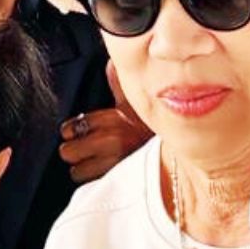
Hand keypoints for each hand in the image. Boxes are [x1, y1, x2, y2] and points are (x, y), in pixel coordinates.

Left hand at [60, 64, 149, 184]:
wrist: (180, 153)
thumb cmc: (155, 129)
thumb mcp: (138, 104)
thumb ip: (119, 84)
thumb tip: (112, 63)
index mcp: (114, 119)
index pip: (74, 126)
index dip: (71, 131)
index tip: (76, 133)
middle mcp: (112, 141)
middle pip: (69, 151)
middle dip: (74, 151)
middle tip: (83, 150)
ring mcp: (115, 163)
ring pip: (77, 172)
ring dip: (83, 169)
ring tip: (94, 164)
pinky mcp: (119, 181)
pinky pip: (91, 185)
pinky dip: (94, 182)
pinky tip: (103, 175)